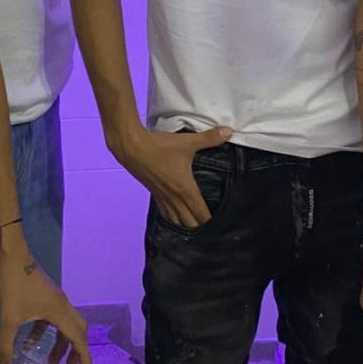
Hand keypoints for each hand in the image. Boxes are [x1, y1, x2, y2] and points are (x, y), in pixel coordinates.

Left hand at [0, 236, 91, 363]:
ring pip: (67, 323)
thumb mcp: (7, 319)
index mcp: (59, 311)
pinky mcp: (47, 294)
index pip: (77, 338)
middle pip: (78, 330)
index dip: (84, 357)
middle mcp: (63, 304)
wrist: (12, 254)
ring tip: (50, 360)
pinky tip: (30, 341)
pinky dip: (48, 331)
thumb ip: (5, 347)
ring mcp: (55, 298)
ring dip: (62, 342)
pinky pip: (54, 317)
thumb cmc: (14, 285)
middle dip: (76, 350)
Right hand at [114, 125, 232, 227]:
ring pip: (176, 221)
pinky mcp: (153, 194)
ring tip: (194, 232)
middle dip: (200, 229)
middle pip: (189, 224)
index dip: (210, 223)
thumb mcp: (188, 141)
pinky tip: (175, 219)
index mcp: (185, 189)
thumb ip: (210, 138)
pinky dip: (172, 219)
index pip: (201, 214)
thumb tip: (229, 131)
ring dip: (185, 227)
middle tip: (210, 232)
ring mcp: (162, 198)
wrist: (132, 148)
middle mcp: (174, 198)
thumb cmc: (161, 146)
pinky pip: (165, 213)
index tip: (220, 228)